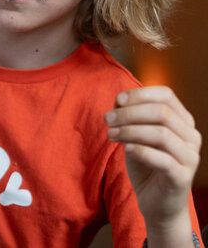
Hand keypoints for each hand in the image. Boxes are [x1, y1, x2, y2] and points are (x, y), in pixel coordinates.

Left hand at [106, 86, 199, 241]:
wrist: (157, 203)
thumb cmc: (145, 163)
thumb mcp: (135, 136)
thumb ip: (130, 117)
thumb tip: (118, 101)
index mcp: (183, 122)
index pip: (166, 95)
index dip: (140, 94)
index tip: (116, 101)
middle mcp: (191, 137)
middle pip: (162, 112)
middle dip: (129, 113)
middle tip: (107, 119)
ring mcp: (190, 158)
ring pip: (161, 134)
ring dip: (130, 130)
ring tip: (111, 134)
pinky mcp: (182, 177)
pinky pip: (163, 160)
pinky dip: (141, 150)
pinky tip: (126, 149)